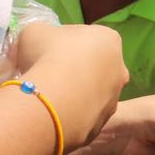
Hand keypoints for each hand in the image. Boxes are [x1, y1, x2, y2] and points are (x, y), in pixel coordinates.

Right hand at [15, 22, 127, 149]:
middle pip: (93, 65)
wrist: (53, 101)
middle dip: (73, 68)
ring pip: (91, 92)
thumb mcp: (35, 31)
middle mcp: (119, 68)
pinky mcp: (103, 123)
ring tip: (47, 96)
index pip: (86, 37)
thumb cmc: (47, 56)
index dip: (63, 42)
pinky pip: (83, 115)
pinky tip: (52, 113)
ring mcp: (114, 98)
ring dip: (74, 92)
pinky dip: (70, 113)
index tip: (45, 51)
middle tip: (48, 73)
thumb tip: (41, 45)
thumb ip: (43, 34)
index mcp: (109, 39)